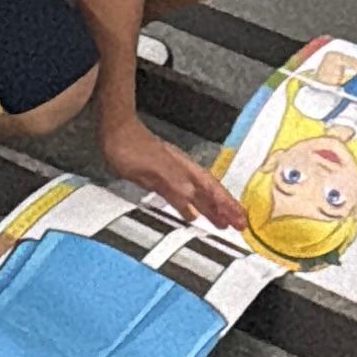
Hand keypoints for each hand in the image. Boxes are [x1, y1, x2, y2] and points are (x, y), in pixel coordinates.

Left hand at [100, 115, 245, 233]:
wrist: (115, 131)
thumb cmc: (130, 148)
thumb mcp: (150, 171)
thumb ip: (173, 186)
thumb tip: (193, 203)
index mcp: (183, 170)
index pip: (211, 190)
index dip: (226, 206)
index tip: (239, 220)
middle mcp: (181, 171)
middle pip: (210, 192)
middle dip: (226, 208)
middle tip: (241, 225)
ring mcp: (172, 172)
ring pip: (198, 193)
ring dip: (212, 208)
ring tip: (224, 223)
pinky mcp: (160, 176)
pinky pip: (184, 194)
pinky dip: (193, 205)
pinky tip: (193, 213)